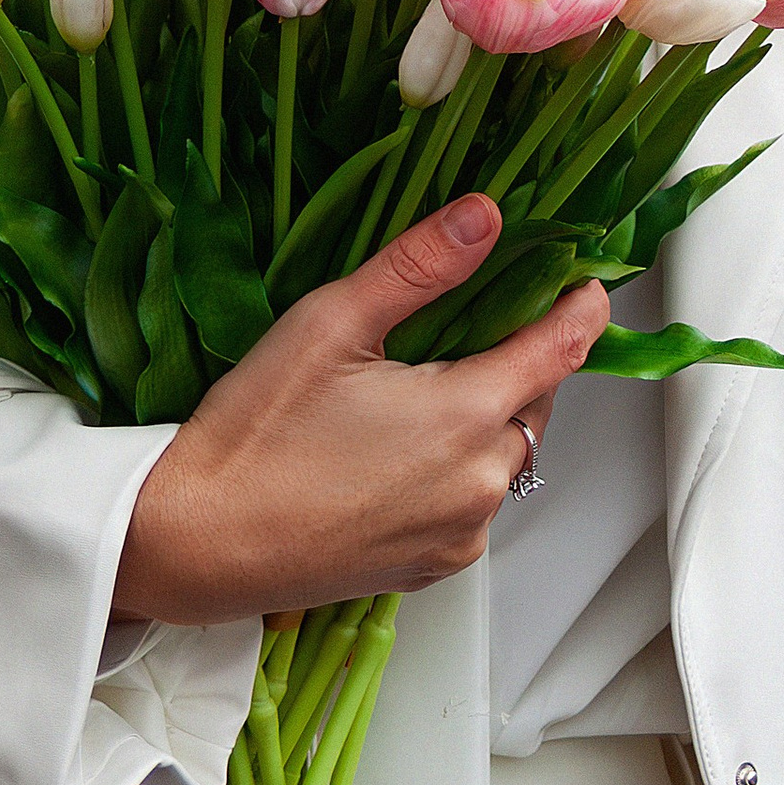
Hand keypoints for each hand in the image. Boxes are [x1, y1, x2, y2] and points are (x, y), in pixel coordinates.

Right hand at [111, 196, 606, 624]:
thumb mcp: (331, 323)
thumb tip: (485, 217)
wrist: (198, 545)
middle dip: (522, 358)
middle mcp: (479, 484)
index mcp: (466, 416)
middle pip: (536, 401)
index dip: (580, 306)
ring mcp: (459, 534)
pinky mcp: (433, 567)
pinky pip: (472, 502)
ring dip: (488, 415)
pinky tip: (399, 446)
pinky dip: (458, 467)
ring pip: (506, 454)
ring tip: (424, 383)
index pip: (562, 348)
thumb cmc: (256, 434)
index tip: (584, 279)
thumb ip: (419, 266)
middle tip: (477, 321)